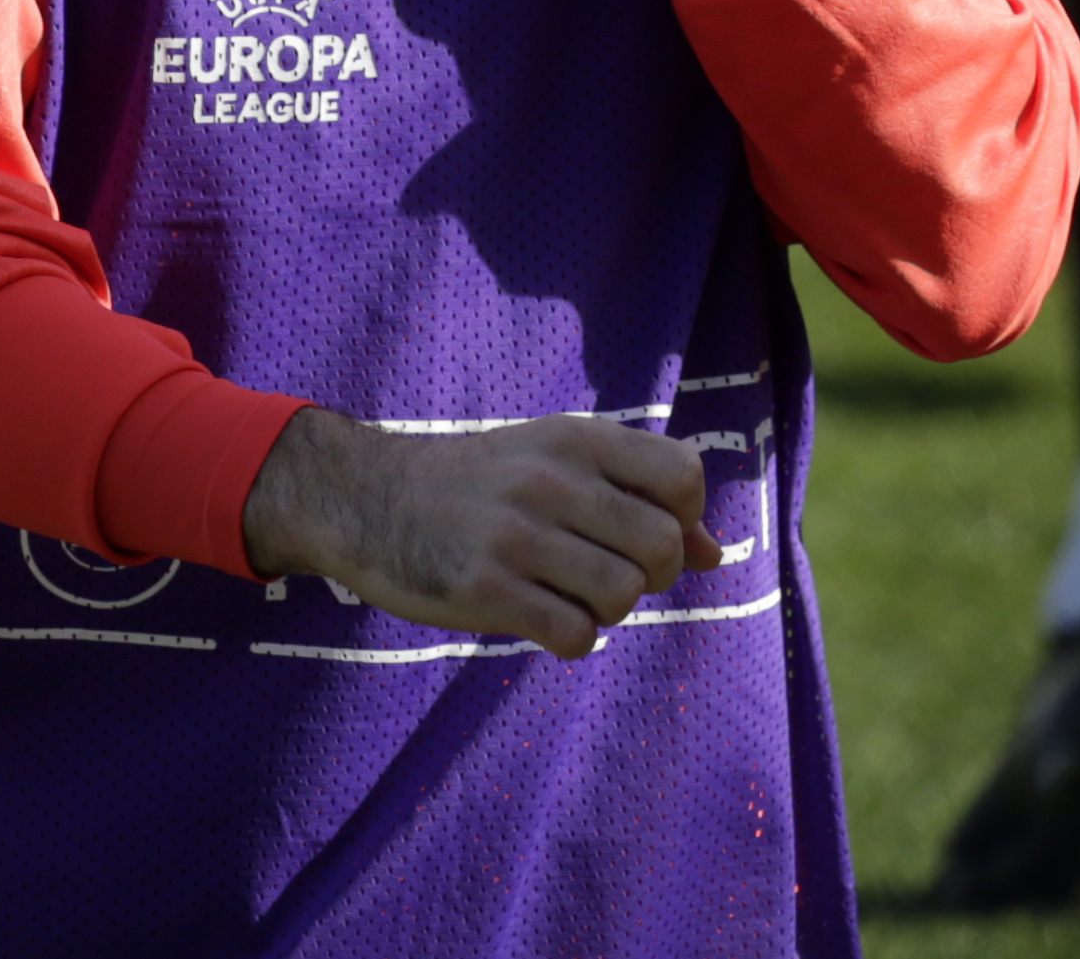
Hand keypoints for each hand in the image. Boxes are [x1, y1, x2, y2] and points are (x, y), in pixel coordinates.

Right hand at [241, 407, 722, 658]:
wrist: (364, 497)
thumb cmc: (479, 485)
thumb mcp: (554, 463)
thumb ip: (635, 496)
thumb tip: (715, 555)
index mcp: (573, 439)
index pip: (684, 476)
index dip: (682, 515)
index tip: (641, 527)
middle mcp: (548, 479)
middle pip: (663, 546)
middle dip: (652, 575)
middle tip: (609, 573)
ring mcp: (514, 535)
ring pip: (623, 596)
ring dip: (607, 609)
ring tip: (567, 594)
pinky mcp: (483, 590)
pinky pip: (575, 635)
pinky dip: (571, 640)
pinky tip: (541, 620)